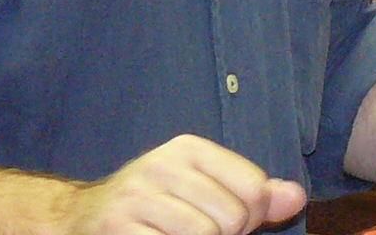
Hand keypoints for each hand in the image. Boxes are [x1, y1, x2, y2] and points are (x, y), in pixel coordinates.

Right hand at [63, 134, 305, 234]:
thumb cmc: (157, 208)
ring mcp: (136, 197)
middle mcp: (161, 165)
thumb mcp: (206, 190)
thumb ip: (254, 196)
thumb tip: (295, 198)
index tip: (228, 221)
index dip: (250, 216)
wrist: (80, 219)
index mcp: (188, 149)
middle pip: (231, 217)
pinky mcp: (117, 227)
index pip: (253, 187)